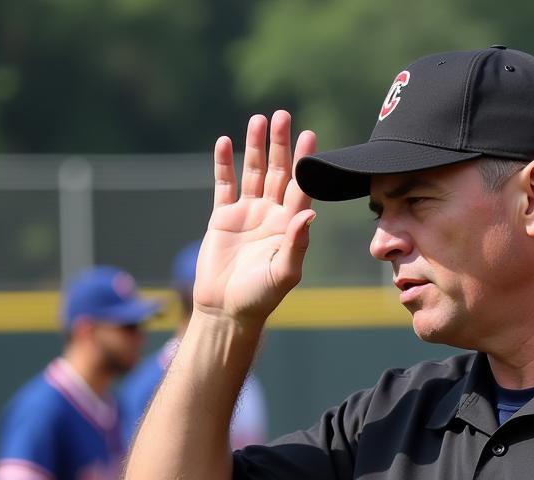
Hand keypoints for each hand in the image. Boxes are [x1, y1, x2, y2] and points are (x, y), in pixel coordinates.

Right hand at [194, 110, 317, 326]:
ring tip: (258, 119)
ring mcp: (247, 214)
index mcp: (289, 227)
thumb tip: (309, 212)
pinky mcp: (223, 218)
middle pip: (279, 173)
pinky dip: (224, 164)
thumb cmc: (260, 297)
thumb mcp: (284, 273)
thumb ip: (297, 243)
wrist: (227, 310)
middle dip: (281, 145)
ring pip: (254, 173)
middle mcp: (271, 216)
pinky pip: (224, 185)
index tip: (311, 137)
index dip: (305, 164)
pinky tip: (224, 142)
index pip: (300, 188)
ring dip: (256, 147)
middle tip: (284, 115)